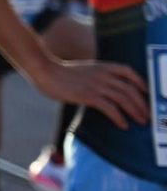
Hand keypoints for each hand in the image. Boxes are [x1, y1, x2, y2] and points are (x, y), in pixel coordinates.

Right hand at [32, 57, 149, 129]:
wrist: (44, 70)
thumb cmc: (60, 72)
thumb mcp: (84, 69)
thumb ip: (97, 75)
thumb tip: (107, 89)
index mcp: (102, 66)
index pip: (128, 71)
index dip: (141, 82)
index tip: (146, 93)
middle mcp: (103, 74)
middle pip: (130, 89)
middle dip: (142, 104)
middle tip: (146, 115)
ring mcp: (96, 85)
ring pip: (124, 99)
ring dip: (135, 112)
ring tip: (140, 121)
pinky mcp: (89, 96)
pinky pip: (111, 108)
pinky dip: (120, 118)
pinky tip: (123, 125)